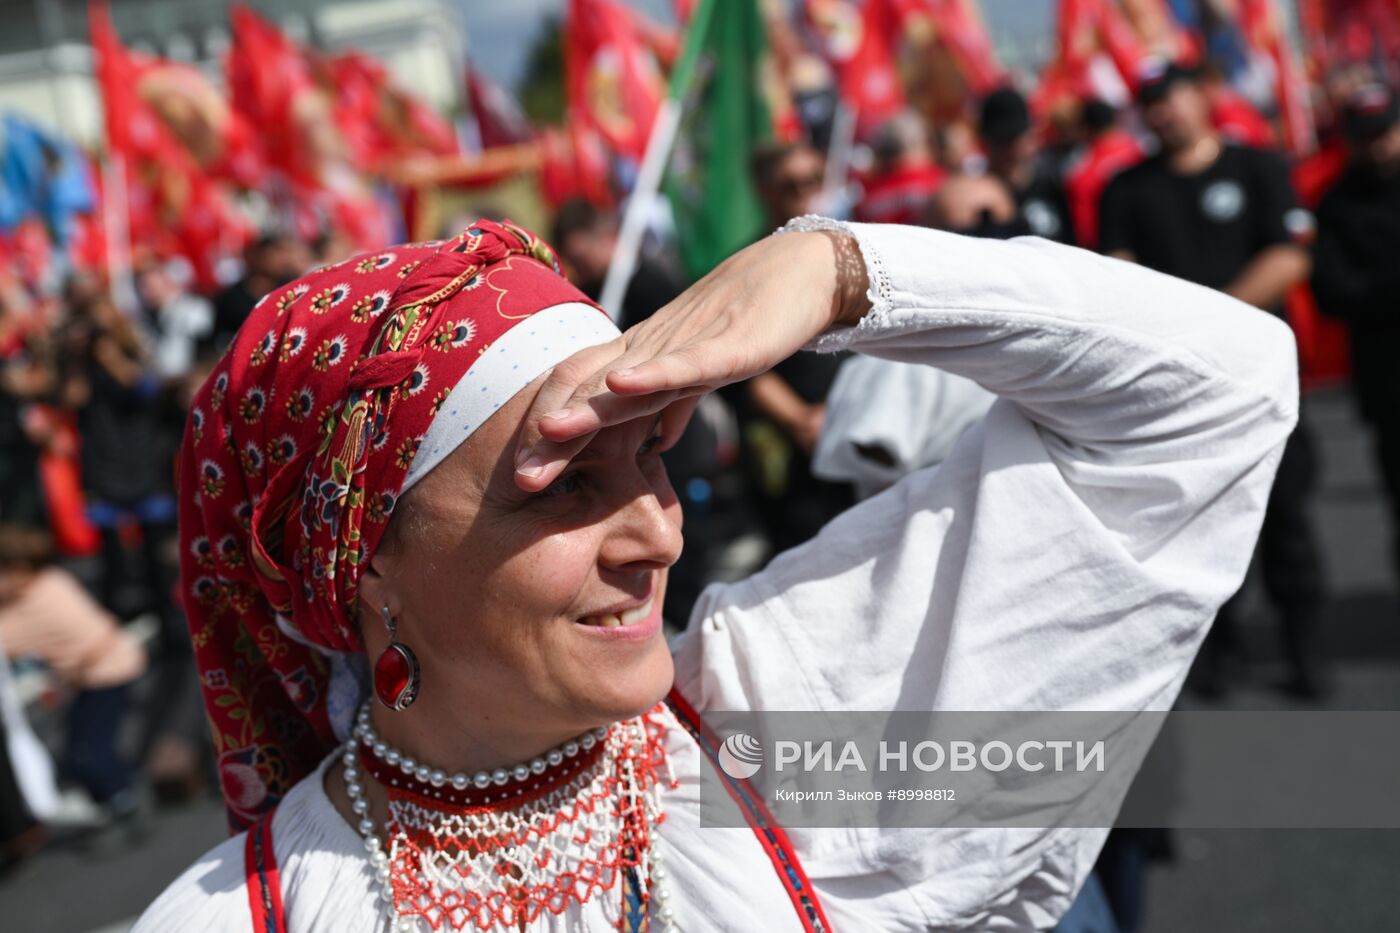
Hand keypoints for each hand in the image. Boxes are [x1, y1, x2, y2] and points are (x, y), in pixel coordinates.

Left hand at [513, 229, 869, 489]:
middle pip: (589, 389)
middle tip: (522, 478)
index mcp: (641, 357)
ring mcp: (684, 344)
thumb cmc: (750, 319)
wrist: (799, 272)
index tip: (527, 473)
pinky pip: (684, 363)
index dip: (550, 427)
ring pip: (627, 380)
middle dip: (552, 436)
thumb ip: (676, 404)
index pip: (580, 390)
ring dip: (586, 408)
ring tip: (548, 434)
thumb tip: (657, 443)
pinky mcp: (727, 345)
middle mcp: (650, 348)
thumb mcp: (703, 370)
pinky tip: (622, 385)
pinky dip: (652, 375)